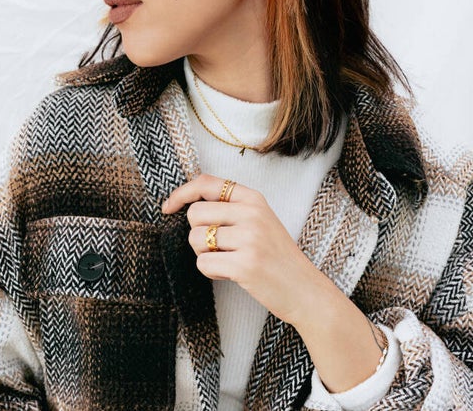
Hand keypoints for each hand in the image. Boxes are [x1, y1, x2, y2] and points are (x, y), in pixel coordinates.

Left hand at [162, 173, 319, 324]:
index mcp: (253, 198)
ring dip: (205, 255)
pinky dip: (212, 273)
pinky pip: (203, 264)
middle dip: (197, 235)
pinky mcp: (245, 265)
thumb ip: (230, 207)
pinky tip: (232, 274)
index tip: (168, 207)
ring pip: (196, 240)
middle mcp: (251, 213)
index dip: (181, 193)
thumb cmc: (275, 255)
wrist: (304, 289)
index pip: (205, 183)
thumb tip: (187, 203)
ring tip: (229, 260)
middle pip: (194, 215)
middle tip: (218, 248)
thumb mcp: (259, 219)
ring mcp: (249, 238)